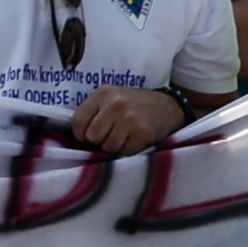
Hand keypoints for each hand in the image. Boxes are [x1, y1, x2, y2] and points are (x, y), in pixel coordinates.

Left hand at [66, 84, 184, 155]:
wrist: (169, 107)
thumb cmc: (135, 106)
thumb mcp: (113, 99)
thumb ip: (94, 112)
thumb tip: (78, 138)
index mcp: (104, 93)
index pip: (78, 122)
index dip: (82, 134)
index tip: (93, 134)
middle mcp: (116, 104)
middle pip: (92, 136)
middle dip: (100, 140)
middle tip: (114, 134)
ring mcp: (130, 119)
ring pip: (107, 147)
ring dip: (115, 147)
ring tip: (126, 136)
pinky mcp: (142, 133)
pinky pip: (123, 153)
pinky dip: (128, 151)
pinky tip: (136, 140)